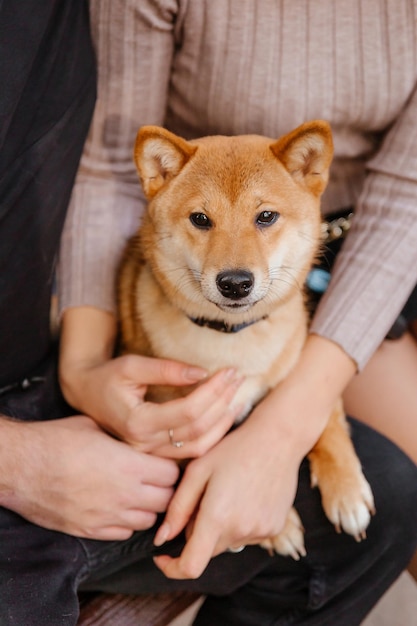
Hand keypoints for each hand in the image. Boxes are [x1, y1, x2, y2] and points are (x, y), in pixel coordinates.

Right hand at [0, 415, 178, 538]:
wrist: (20, 466)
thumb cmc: (55, 440)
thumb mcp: (96, 427)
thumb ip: (123, 439)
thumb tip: (139, 439)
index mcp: (129, 465)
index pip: (172, 474)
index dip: (171, 467)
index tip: (164, 461)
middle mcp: (124, 494)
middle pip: (166, 500)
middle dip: (165, 489)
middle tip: (155, 478)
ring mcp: (107, 516)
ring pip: (148, 521)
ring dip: (149, 507)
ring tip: (138, 493)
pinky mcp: (90, 531)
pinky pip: (124, 534)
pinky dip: (127, 523)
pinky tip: (118, 507)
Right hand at [62, 354, 243, 457]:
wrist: (88, 397)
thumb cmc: (109, 378)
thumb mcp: (131, 366)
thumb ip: (166, 369)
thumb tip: (202, 373)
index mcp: (138, 422)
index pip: (189, 411)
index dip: (214, 390)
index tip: (230, 370)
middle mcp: (145, 445)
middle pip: (198, 429)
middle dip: (223, 401)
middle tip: (238, 378)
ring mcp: (150, 456)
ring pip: (199, 447)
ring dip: (222, 423)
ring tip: (237, 398)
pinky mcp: (156, 458)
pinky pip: (192, 453)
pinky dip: (213, 436)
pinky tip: (224, 417)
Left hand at [152, 403, 301, 578]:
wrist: (278, 439)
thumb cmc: (234, 448)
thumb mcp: (198, 471)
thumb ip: (178, 508)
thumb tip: (162, 538)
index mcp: (217, 517)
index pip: (191, 566)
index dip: (172, 568)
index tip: (163, 556)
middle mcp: (241, 531)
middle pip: (207, 550)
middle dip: (197, 532)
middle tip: (203, 498)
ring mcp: (261, 532)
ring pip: (226, 542)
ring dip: (220, 527)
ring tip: (228, 491)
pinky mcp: (274, 528)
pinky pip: (246, 535)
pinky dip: (239, 523)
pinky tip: (246, 495)